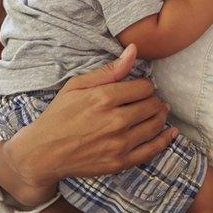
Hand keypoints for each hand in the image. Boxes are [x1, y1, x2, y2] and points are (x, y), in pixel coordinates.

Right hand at [0, 44, 176, 205]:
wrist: (42, 152)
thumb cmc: (59, 115)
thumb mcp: (77, 86)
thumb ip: (109, 70)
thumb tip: (134, 50)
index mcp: (104, 98)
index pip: (144, 87)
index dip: (145, 85)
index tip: (140, 87)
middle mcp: (115, 121)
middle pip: (152, 105)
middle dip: (154, 100)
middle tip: (149, 100)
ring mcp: (119, 144)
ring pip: (155, 125)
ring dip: (161, 116)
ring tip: (158, 111)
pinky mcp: (120, 162)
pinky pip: (152, 150)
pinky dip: (164, 140)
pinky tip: (170, 132)